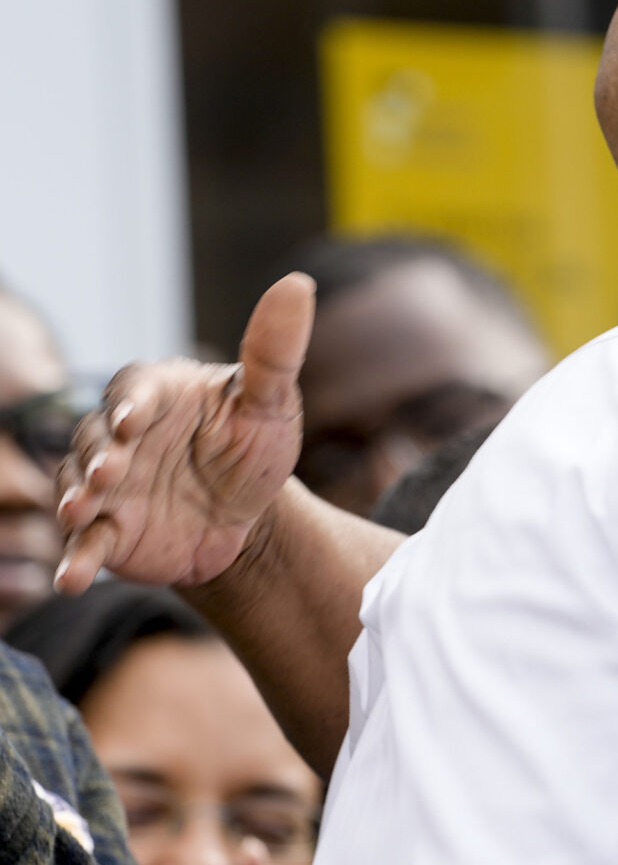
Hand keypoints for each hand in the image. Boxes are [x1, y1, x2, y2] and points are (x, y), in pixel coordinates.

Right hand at [55, 274, 313, 595]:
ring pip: (79, 489)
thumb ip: (274, 351)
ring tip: (80, 515)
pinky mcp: (108, 531)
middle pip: (94, 441)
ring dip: (76, 502)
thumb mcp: (270, 402)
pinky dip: (77, 562)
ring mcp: (107, 486)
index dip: (129, 404)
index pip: (131, 390)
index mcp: (155, 395)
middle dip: (97, 457)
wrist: (246, 515)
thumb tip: (297, 284)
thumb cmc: (253, 445)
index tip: (134, 419)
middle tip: (109, 473)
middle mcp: (118, 437)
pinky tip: (73, 580)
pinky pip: (85, 545)